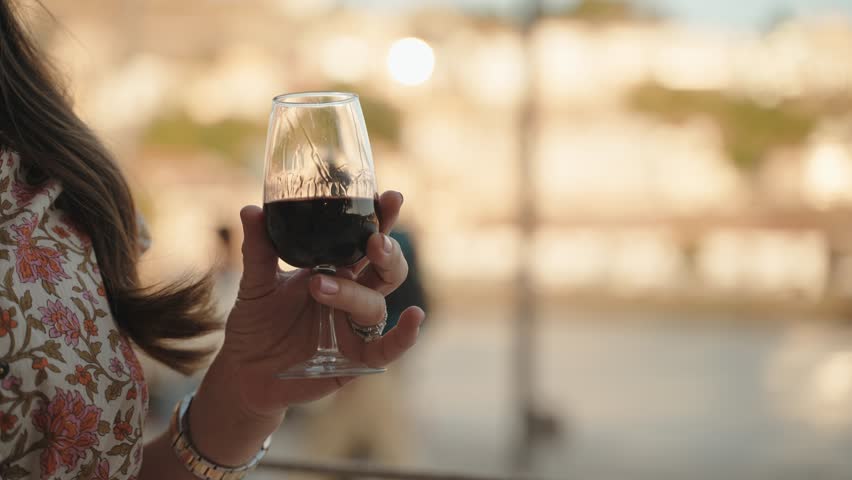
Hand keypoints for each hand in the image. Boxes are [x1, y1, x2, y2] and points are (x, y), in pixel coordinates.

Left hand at [189, 191, 423, 464]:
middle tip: (373, 241)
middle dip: (387, 251)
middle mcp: (353, 293)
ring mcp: (356, 326)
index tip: (388, 197)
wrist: (244, 373)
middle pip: (386, 267)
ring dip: (352, 293)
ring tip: (318, 285)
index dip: (381, 218)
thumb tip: (251, 209)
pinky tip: (414, 317)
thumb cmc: (255, 324)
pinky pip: (388, 347)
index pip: (365, 238)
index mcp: (336, 268)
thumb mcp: (255, 284)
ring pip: (375, 303)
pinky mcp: (358, 358)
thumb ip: (259, 249)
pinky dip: (405, 335)